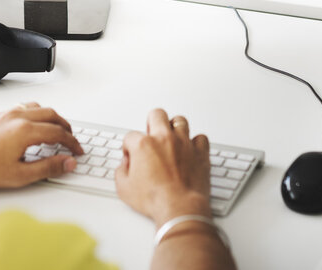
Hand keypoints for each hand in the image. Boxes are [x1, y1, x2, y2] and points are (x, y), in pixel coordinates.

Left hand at [0, 103, 83, 187]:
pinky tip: (36, 122)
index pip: (59, 133)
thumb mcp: (19, 175)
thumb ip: (48, 168)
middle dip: (66, 128)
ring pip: (40, 108)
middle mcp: (18, 117)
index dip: (72, 143)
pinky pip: (26, 106)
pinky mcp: (0, 114)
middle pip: (53, 116)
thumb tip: (69, 162)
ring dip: (53, 117)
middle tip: (71, 140)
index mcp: (25, 131)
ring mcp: (8, 113)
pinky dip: (38, 113)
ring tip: (57, 129)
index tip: (76, 151)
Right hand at [115, 109, 210, 226]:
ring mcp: (184, 143)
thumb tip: (125, 165)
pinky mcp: (200, 151)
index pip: (131, 135)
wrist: (179, 207)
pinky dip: (195, 142)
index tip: (131, 155)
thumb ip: (121, 171)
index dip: (129, 146)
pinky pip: (200, 138)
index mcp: (144, 145)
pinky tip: (190, 149)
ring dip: (174, 127)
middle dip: (152, 122)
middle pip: (157, 115)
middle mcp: (165, 139)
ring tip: (171, 138)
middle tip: (151, 134)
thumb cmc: (155, 199)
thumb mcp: (124, 188)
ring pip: (180, 121)